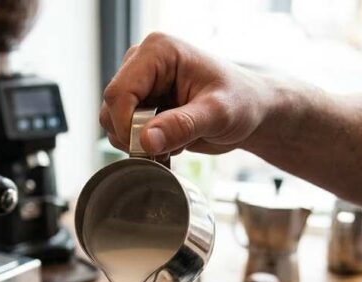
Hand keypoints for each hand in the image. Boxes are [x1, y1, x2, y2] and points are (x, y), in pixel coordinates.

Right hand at [100, 33, 278, 156]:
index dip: (127, 125)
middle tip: (165, 150)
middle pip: (111, 107)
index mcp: (158, 51)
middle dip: (132, 136)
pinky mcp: (141, 101)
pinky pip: (123, 128)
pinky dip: (141, 144)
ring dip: (136, 142)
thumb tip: (145, 141)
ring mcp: (140, 82)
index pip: (119, 92)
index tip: (149, 148)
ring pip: (112, 120)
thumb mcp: (218, 115)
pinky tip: (167, 144)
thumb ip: (182, 126)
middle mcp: (142, 62)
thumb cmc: (242, 103)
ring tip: (171, 146)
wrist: (251, 110)